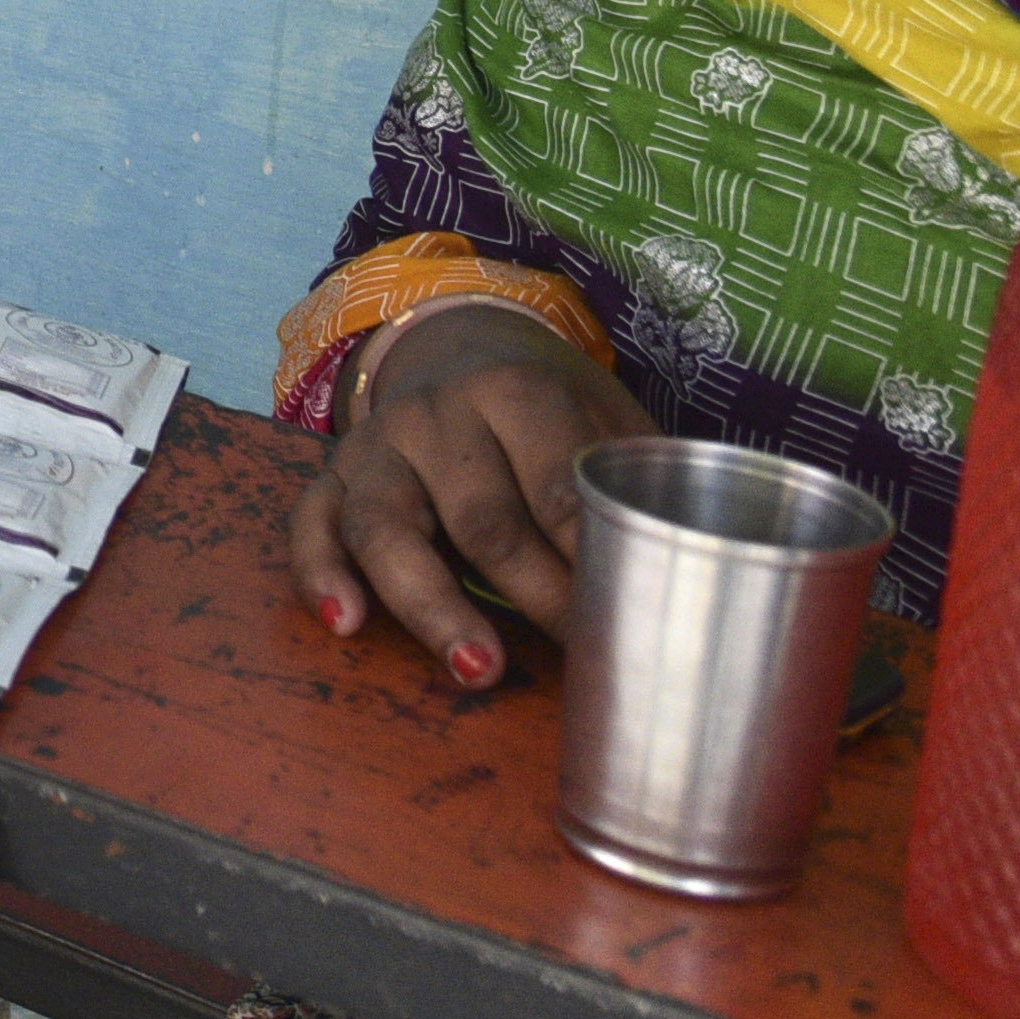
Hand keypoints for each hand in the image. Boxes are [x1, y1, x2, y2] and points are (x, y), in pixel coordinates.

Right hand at [289, 302, 649, 686]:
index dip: (596, 564)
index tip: (635, 622)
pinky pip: (311, 526)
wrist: (461, 348)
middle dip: (539, 600)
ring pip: (387, 531)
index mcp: (515, 389)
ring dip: (434, 608)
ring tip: (476, 670)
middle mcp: (436, 413)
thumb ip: (636, 479)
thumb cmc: (552, 410)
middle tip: (587, 659)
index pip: (559, 491)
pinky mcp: (332, 477)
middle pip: (485, 523)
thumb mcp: (606, 417)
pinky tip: (346, 622)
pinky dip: (320, 575)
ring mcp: (375, 445)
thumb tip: (709, 566)